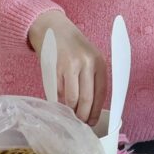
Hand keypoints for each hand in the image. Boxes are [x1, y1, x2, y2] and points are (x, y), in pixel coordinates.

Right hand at [28, 10, 107, 126]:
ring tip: (68, 116)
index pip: (101, 93)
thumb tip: (89, 107)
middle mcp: (88, 64)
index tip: (91, 122)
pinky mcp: (55, 68)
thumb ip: (90, 79)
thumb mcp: (88, 59)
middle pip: (87, 99)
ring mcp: (71, 65)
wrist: (53, 29)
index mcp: (100, 63)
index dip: (95, 111)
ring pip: (72, 99)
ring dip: (69, 111)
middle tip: (78, 124)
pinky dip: (58, 102)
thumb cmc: (72, 48)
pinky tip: (57, 105)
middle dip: (82, 116)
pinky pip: (57, 92)